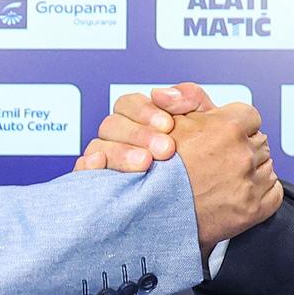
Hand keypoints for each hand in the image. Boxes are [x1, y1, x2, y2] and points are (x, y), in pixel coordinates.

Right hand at [75, 83, 215, 172]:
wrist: (211, 201)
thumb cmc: (207, 159)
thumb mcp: (209, 125)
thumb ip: (191, 99)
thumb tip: (162, 93)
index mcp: (140, 120)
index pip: (129, 104)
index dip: (145, 111)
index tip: (168, 125)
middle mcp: (120, 138)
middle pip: (113, 124)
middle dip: (139, 134)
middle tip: (166, 149)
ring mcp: (107, 161)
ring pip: (98, 146)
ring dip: (120, 152)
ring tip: (145, 164)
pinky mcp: (99, 186)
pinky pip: (83, 172)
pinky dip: (87, 167)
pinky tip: (100, 166)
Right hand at [168, 103, 280, 255]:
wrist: (152, 215)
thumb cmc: (158, 171)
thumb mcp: (170, 121)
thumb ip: (190, 98)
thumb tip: (193, 92)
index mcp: (228, 127)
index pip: (250, 116)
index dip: (235, 125)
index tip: (224, 136)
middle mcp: (242, 154)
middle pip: (259, 141)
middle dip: (243, 148)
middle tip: (220, 160)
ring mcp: (250, 183)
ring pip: (267, 166)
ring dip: (252, 170)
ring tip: (225, 178)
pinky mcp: (254, 209)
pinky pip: (274, 192)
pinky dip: (262, 192)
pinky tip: (239, 193)